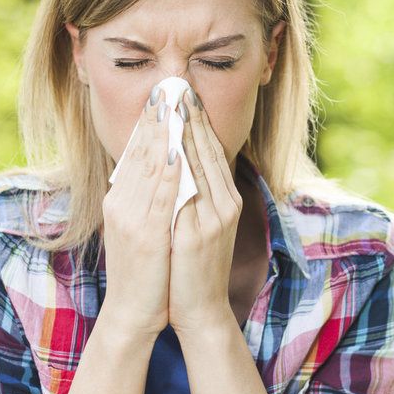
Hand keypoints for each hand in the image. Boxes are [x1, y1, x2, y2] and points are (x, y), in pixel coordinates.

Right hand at [99, 87, 180, 341]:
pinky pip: (159, 195)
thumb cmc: (145, 272)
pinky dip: (166, 169)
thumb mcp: (140, 228)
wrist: (133, 313)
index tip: (162, 95)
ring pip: (149, 166)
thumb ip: (147, 198)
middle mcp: (121, 203)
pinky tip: (175, 148)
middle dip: (156, 117)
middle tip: (168, 85)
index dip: (149, 122)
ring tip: (173, 104)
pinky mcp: (145, 234)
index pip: (136, 152)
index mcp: (120, 199)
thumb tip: (160, 169)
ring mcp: (131, 218)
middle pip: (140, 151)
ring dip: (162, 133)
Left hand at [168, 87, 243, 335]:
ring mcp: (215, 218)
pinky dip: (179, 166)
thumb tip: (179, 161)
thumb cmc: (192, 267)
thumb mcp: (198, 224)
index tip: (183, 93)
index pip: (211, 150)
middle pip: (208, 150)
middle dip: (191, 116)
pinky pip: (189, 191)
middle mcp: (225, 204)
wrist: (199, 309)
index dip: (197, 120)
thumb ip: (194, 194)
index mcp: (225, 200)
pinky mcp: (200, 233)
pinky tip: (168, 146)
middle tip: (177, 84)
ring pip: (200, 165)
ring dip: (184, 132)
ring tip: (170, 103)